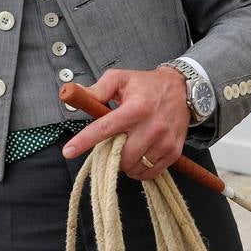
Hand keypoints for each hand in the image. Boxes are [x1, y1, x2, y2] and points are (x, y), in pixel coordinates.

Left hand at [61, 67, 189, 180]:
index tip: (68, 152)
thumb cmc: (146, 84)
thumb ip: (98, 89)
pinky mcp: (174, 152)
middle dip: (111, 154)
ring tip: (127, 147)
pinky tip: (138, 156)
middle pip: (121, 155)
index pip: (105, 128)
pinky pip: (150, 172)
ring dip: (125, 163)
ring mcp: (165, 142)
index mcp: (136, 108)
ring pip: (135, 167)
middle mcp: (152, 126)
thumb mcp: (120, 78)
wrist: (182, 89)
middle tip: (113, 143)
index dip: (84, 141)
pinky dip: (139, 170)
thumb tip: (75, 94)